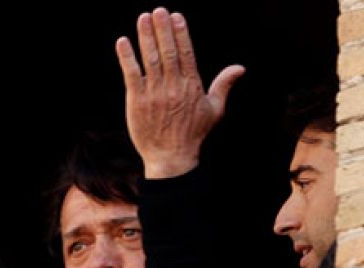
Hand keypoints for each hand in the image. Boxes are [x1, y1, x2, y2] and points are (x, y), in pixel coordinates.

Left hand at [115, 8, 242, 178]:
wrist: (171, 157)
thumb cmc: (194, 133)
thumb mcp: (214, 109)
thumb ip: (224, 85)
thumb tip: (240, 67)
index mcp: (192, 85)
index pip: (186, 52)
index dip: (181, 32)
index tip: (176, 16)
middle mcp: (173, 86)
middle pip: (168, 51)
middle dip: (163, 29)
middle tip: (158, 10)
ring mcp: (154, 93)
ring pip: (150, 59)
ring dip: (146, 37)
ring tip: (143, 18)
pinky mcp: (137, 101)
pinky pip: (131, 74)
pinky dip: (127, 58)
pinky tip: (123, 42)